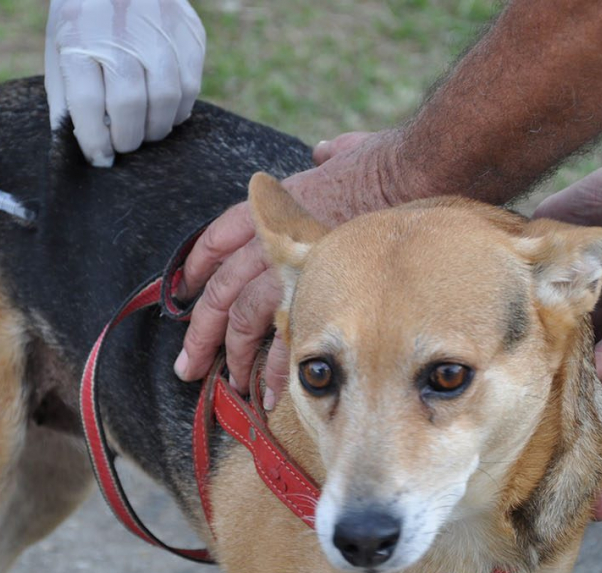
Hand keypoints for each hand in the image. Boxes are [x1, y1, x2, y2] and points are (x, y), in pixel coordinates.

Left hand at [45, 0, 205, 166]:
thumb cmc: (85, 22)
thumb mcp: (60, 50)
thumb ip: (67, 99)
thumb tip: (86, 148)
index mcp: (80, 40)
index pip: (89, 105)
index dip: (95, 141)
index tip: (100, 158)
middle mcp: (122, 35)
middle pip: (130, 104)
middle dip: (127, 138)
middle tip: (124, 145)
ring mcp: (160, 32)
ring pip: (166, 100)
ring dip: (155, 128)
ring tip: (144, 131)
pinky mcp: (189, 35)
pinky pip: (190, 88)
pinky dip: (177, 110)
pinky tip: (163, 109)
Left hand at [174, 130, 404, 408]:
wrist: (414, 175)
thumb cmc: (390, 163)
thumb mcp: (350, 151)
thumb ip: (333, 154)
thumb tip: (329, 152)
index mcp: (272, 207)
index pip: (218, 239)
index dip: (198, 268)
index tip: (187, 293)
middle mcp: (270, 239)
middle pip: (220, 290)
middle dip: (201, 332)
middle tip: (188, 365)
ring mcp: (289, 268)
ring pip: (242, 318)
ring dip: (233, 355)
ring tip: (230, 384)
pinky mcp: (317, 295)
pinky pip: (284, 339)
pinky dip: (275, 369)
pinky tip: (269, 392)